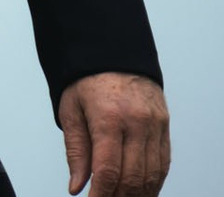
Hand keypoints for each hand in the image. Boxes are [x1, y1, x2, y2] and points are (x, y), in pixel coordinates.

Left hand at [59, 71, 169, 195]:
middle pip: (133, 176)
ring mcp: (155, 124)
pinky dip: (154, 182)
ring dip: (138, 194)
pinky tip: (142, 191)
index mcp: (108, 117)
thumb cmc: (86, 82)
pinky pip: (163, 162)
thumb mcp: (70, 111)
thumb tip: (77, 186)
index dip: (101, 194)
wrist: (113, 54)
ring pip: (152, 173)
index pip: (108, 169)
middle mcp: (136, 122)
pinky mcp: (165, 126)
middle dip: (119, 196)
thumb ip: (75, 151)